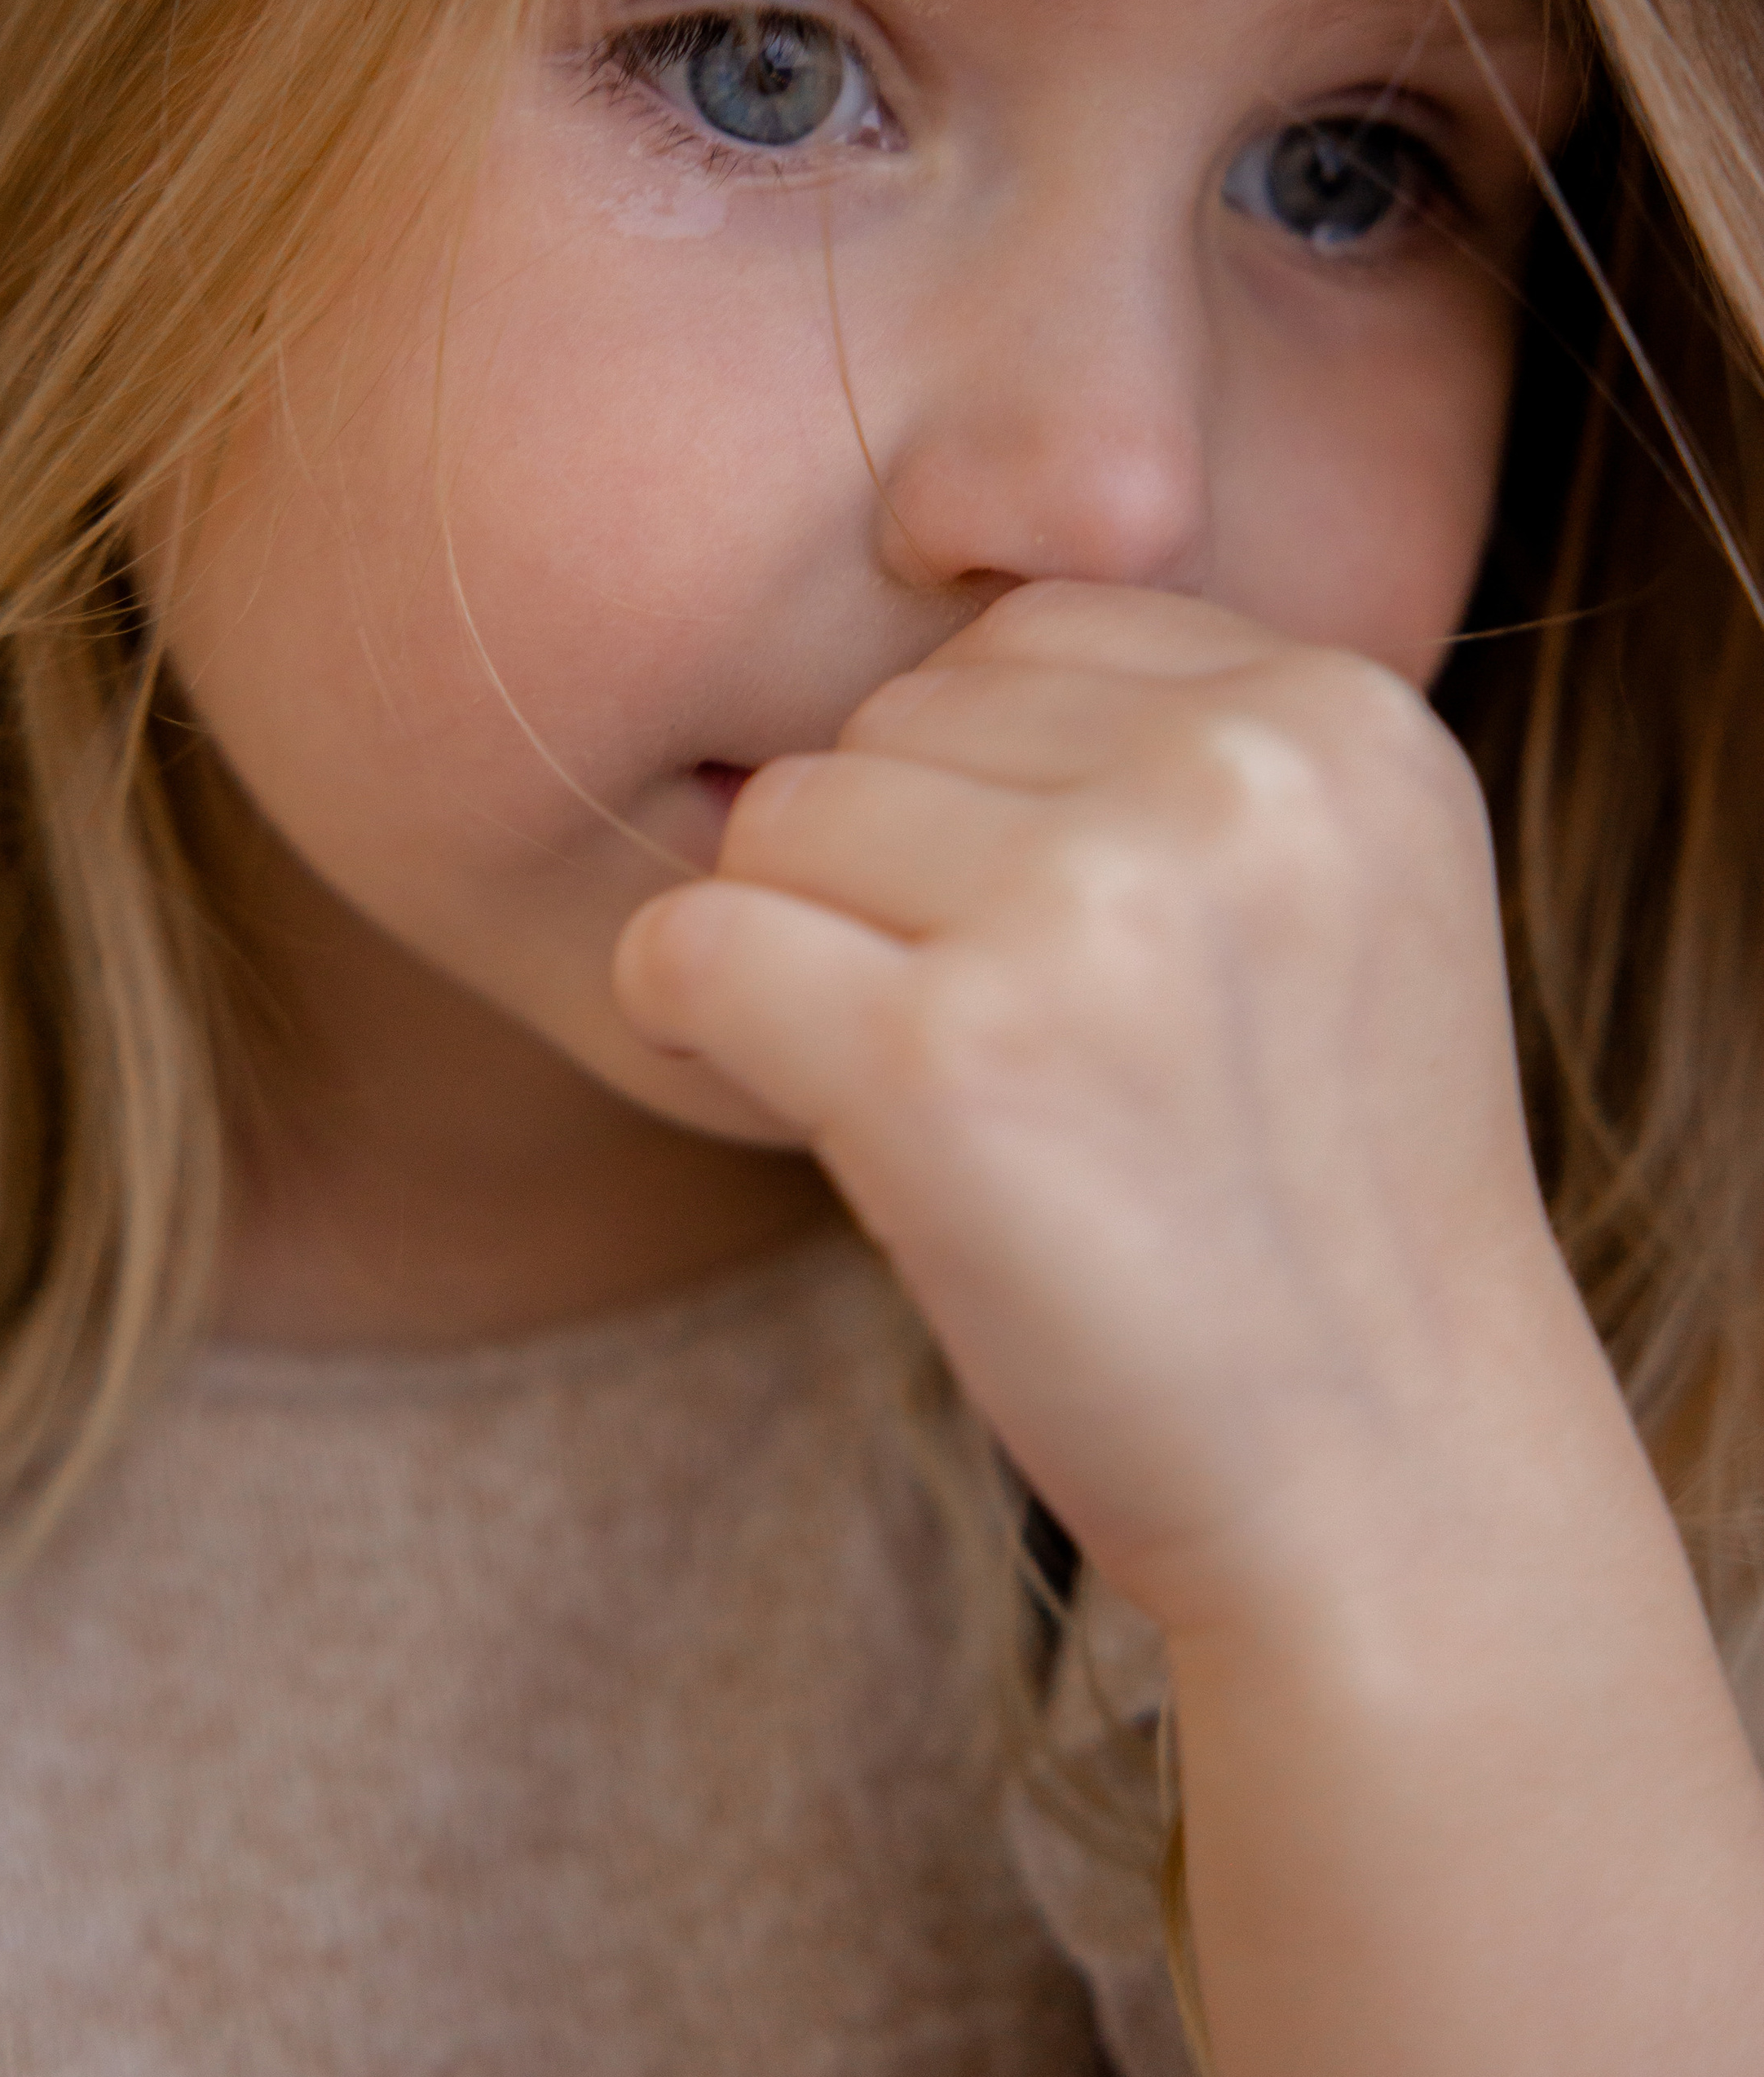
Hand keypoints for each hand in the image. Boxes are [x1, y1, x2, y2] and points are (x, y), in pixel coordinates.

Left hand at [615, 580, 1574, 1641]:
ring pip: (780, 818)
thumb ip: (1174, 737)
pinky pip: (690, 944)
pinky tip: (787, 1095)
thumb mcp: (1335, 885)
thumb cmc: (1317, 1184)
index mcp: (1335, 710)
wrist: (1387, 1469)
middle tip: (997, 1038)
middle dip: (893, 868)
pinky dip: (689, 1019)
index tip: (1044, 938)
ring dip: (803, 947)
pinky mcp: (944, 1060)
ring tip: (939, 1090)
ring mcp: (1087, 910)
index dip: (985, 790)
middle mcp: (1229, 776)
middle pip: (891, 717)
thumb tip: (906, 606)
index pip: (1023, 633)